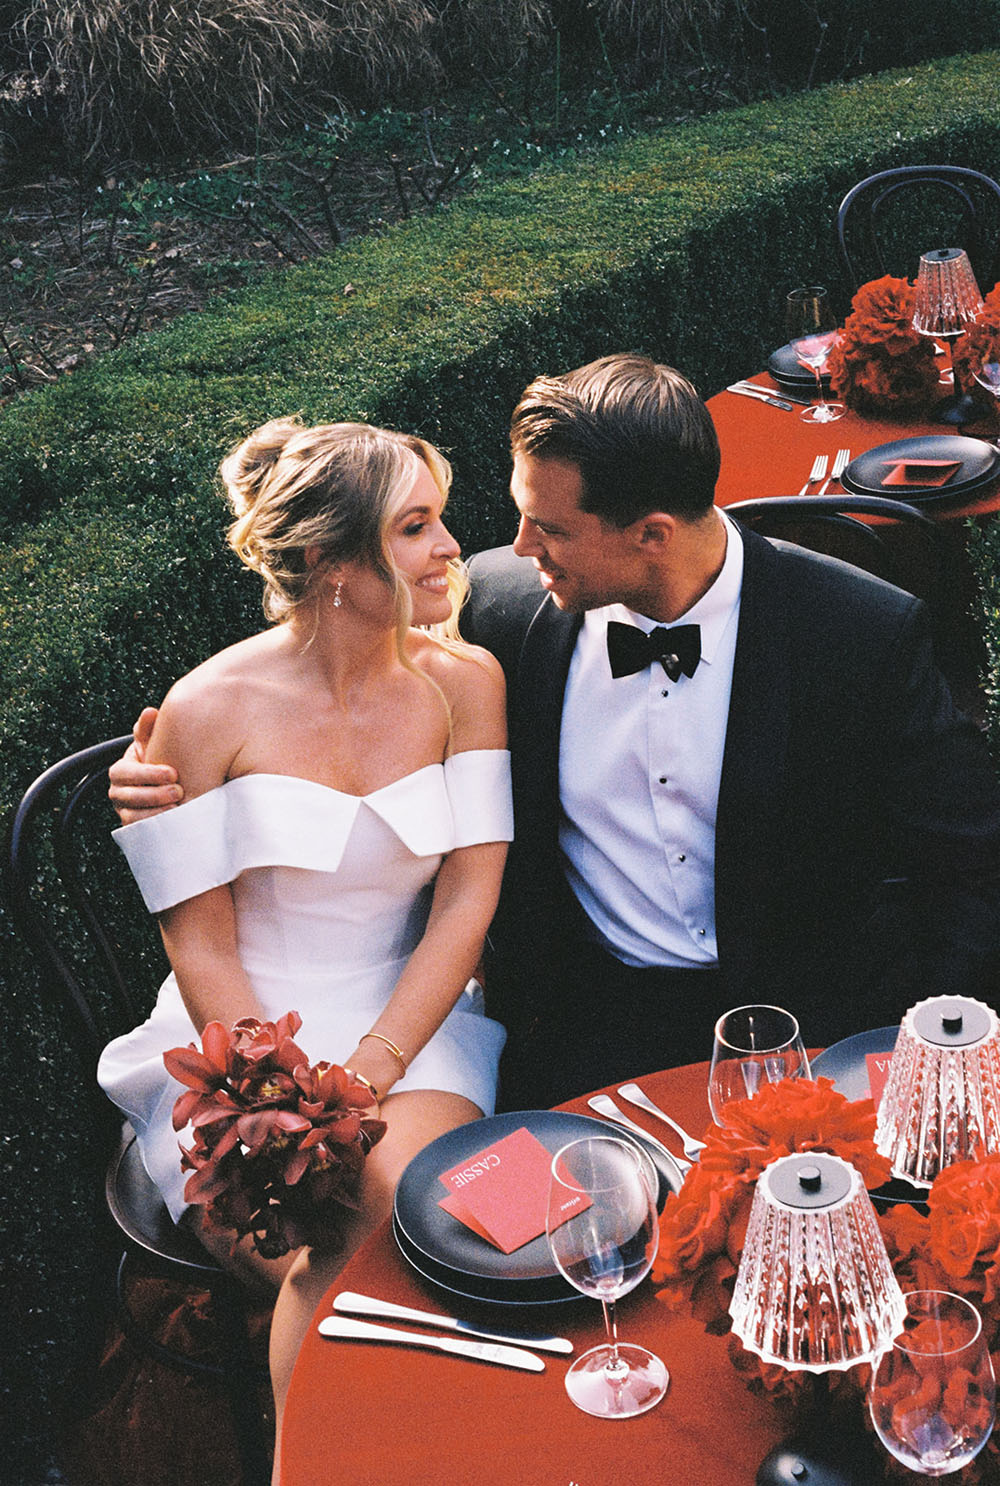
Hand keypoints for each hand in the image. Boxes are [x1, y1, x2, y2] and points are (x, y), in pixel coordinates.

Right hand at [108, 707, 181, 822]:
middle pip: (129, 796)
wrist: (166, 786)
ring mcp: (124, 812)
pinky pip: (139, 831)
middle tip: (179, 791)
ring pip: (132, 816)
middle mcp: (118, 792)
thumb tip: (150, 712)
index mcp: (120, 771)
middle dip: (154, 794)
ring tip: (177, 809)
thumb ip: (149, 729)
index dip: (148, 774)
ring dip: (155, 813)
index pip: (126, 773)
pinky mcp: (134, 828)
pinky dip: (155, 828)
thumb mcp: (153, 745)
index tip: (173, 773)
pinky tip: (173, 823)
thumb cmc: (159, 761)